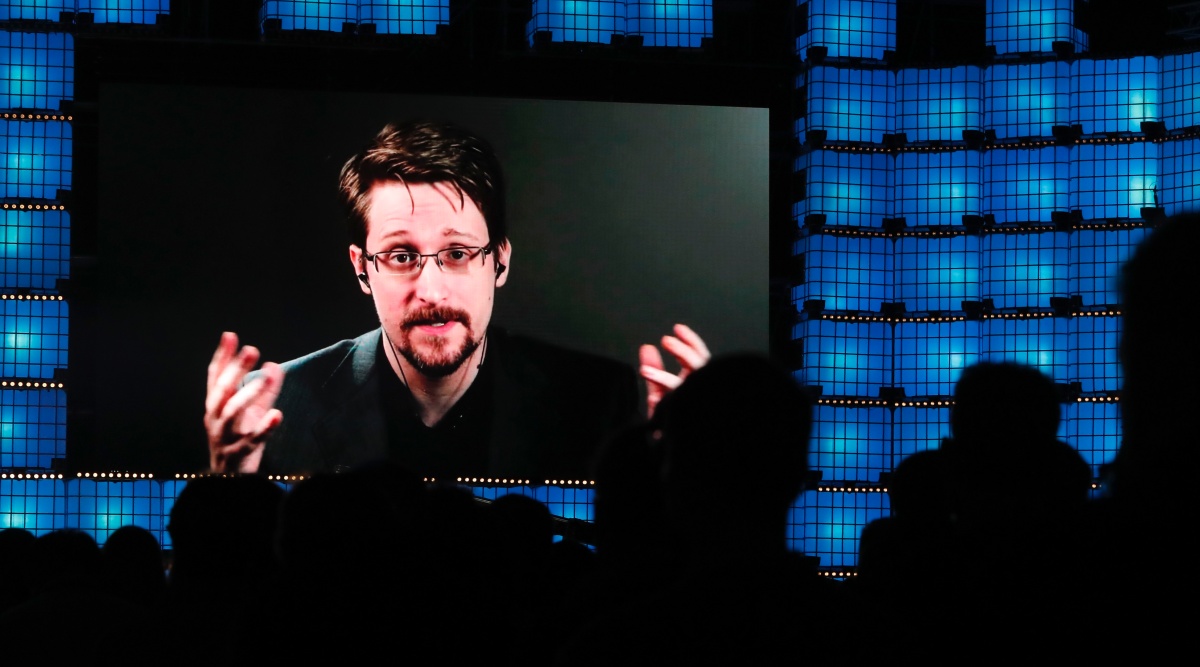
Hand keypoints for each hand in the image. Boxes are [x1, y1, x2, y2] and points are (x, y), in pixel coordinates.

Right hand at [204, 332, 284, 472]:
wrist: (229, 480)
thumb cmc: (240, 441)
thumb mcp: (252, 412)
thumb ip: (264, 390)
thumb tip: (274, 365)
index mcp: (216, 406)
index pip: (216, 378)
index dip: (223, 357)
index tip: (230, 336)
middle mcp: (215, 419)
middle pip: (222, 390)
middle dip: (236, 369)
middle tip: (251, 350)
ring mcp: (224, 437)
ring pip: (232, 412)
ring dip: (249, 393)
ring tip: (266, 378)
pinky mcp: (238, 454)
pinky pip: (251, 440)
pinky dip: (264, 428)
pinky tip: (277, 415)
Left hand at [638, 323, 710, 418]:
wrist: (669, 452)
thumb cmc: (668, 422)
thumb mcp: (659, 392)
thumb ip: (654, 370)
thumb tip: (646, 347)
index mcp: (698, 384)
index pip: (701, 357)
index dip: (691, 342)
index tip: (677, 328)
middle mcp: (700, 391)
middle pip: (701, 365)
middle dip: (684, 351)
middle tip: (667, 339)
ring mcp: (695, 403)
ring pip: (693, 379)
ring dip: (673, 366)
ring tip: (650, 362)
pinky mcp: (686, 416)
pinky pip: (676, 397)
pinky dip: (661, 382)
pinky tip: (646, 376)